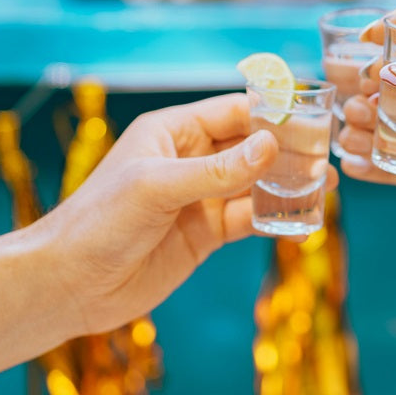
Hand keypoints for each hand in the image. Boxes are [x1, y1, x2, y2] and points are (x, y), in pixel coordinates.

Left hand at [33, 94, 337, 335]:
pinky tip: (302, 221)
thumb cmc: (100, 221)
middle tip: (325, 154)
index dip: (270, 113)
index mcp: (172, 132)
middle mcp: (190, 159)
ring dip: (287, 184)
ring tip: (324, 185)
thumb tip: (271, 146)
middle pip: (250, 146)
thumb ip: (218, 169)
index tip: (310, 116)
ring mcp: (200, 197)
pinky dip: (276, 220)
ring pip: (255, 184)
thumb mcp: (158, 187)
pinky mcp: (205, 233)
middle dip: (287, 149)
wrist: (70, 283)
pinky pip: (248, 220)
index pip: (233, 111)